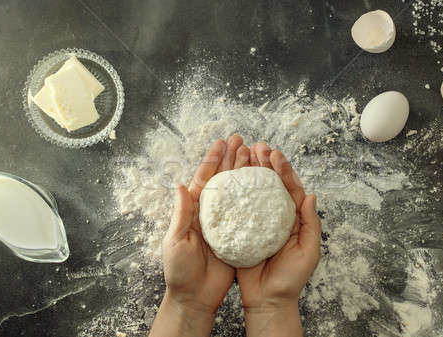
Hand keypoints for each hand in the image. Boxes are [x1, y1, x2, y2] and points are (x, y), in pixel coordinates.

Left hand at [149, 135, 249, 336]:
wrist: (195, 297)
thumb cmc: (180, 270)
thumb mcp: (176, 240)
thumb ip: (181, 214)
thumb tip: (180, 185)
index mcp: (194, 211)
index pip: (204, 179)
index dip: (213, 160)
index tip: (223, 143)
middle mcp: (212, 213)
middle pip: (224, 180)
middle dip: (232, 159)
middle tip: (244, 141)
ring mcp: (226, 223)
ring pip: (237, 192)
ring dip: (245, 172)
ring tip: (256, 155)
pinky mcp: (238, 236)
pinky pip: (249, 213)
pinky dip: (256, 197)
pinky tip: (266, 185)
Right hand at [237, 142, 321, 336]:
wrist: (269, 300)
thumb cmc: (291, 278)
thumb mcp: (308, 251)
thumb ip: (310, 223)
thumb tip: (310, 195)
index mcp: (292, 218)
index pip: (288, 188)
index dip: (282, 170)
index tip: (274, 154)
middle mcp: (274, 216)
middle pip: (269, 184)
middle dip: (264, 164)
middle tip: (256, 146)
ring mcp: (256, 222)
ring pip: (253, 192)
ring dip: (248, 172)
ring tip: (242, 153)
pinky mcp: (240, 231)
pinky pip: (236, 209)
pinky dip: (233, 192)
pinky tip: (227, 179)